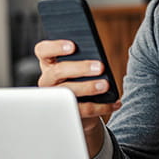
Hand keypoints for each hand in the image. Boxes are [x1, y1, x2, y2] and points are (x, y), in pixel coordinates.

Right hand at [34, 39, 120, 156]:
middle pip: (58, 71)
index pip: (43, 50)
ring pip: (69, 92)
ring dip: (89, 87)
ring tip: (106, 85)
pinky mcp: (67, 112)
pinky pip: (83, 109)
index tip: (73, 46)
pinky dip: (103, 106)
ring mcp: (55, 97)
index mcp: (49, 63)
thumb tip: (98, 60)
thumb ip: (84, 58)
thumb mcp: (80, 66)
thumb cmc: (80, 78)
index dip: (55, 47)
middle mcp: (47, 80)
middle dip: (80, 68)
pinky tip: (115, 103)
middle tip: (100, 67)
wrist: (79, 108)